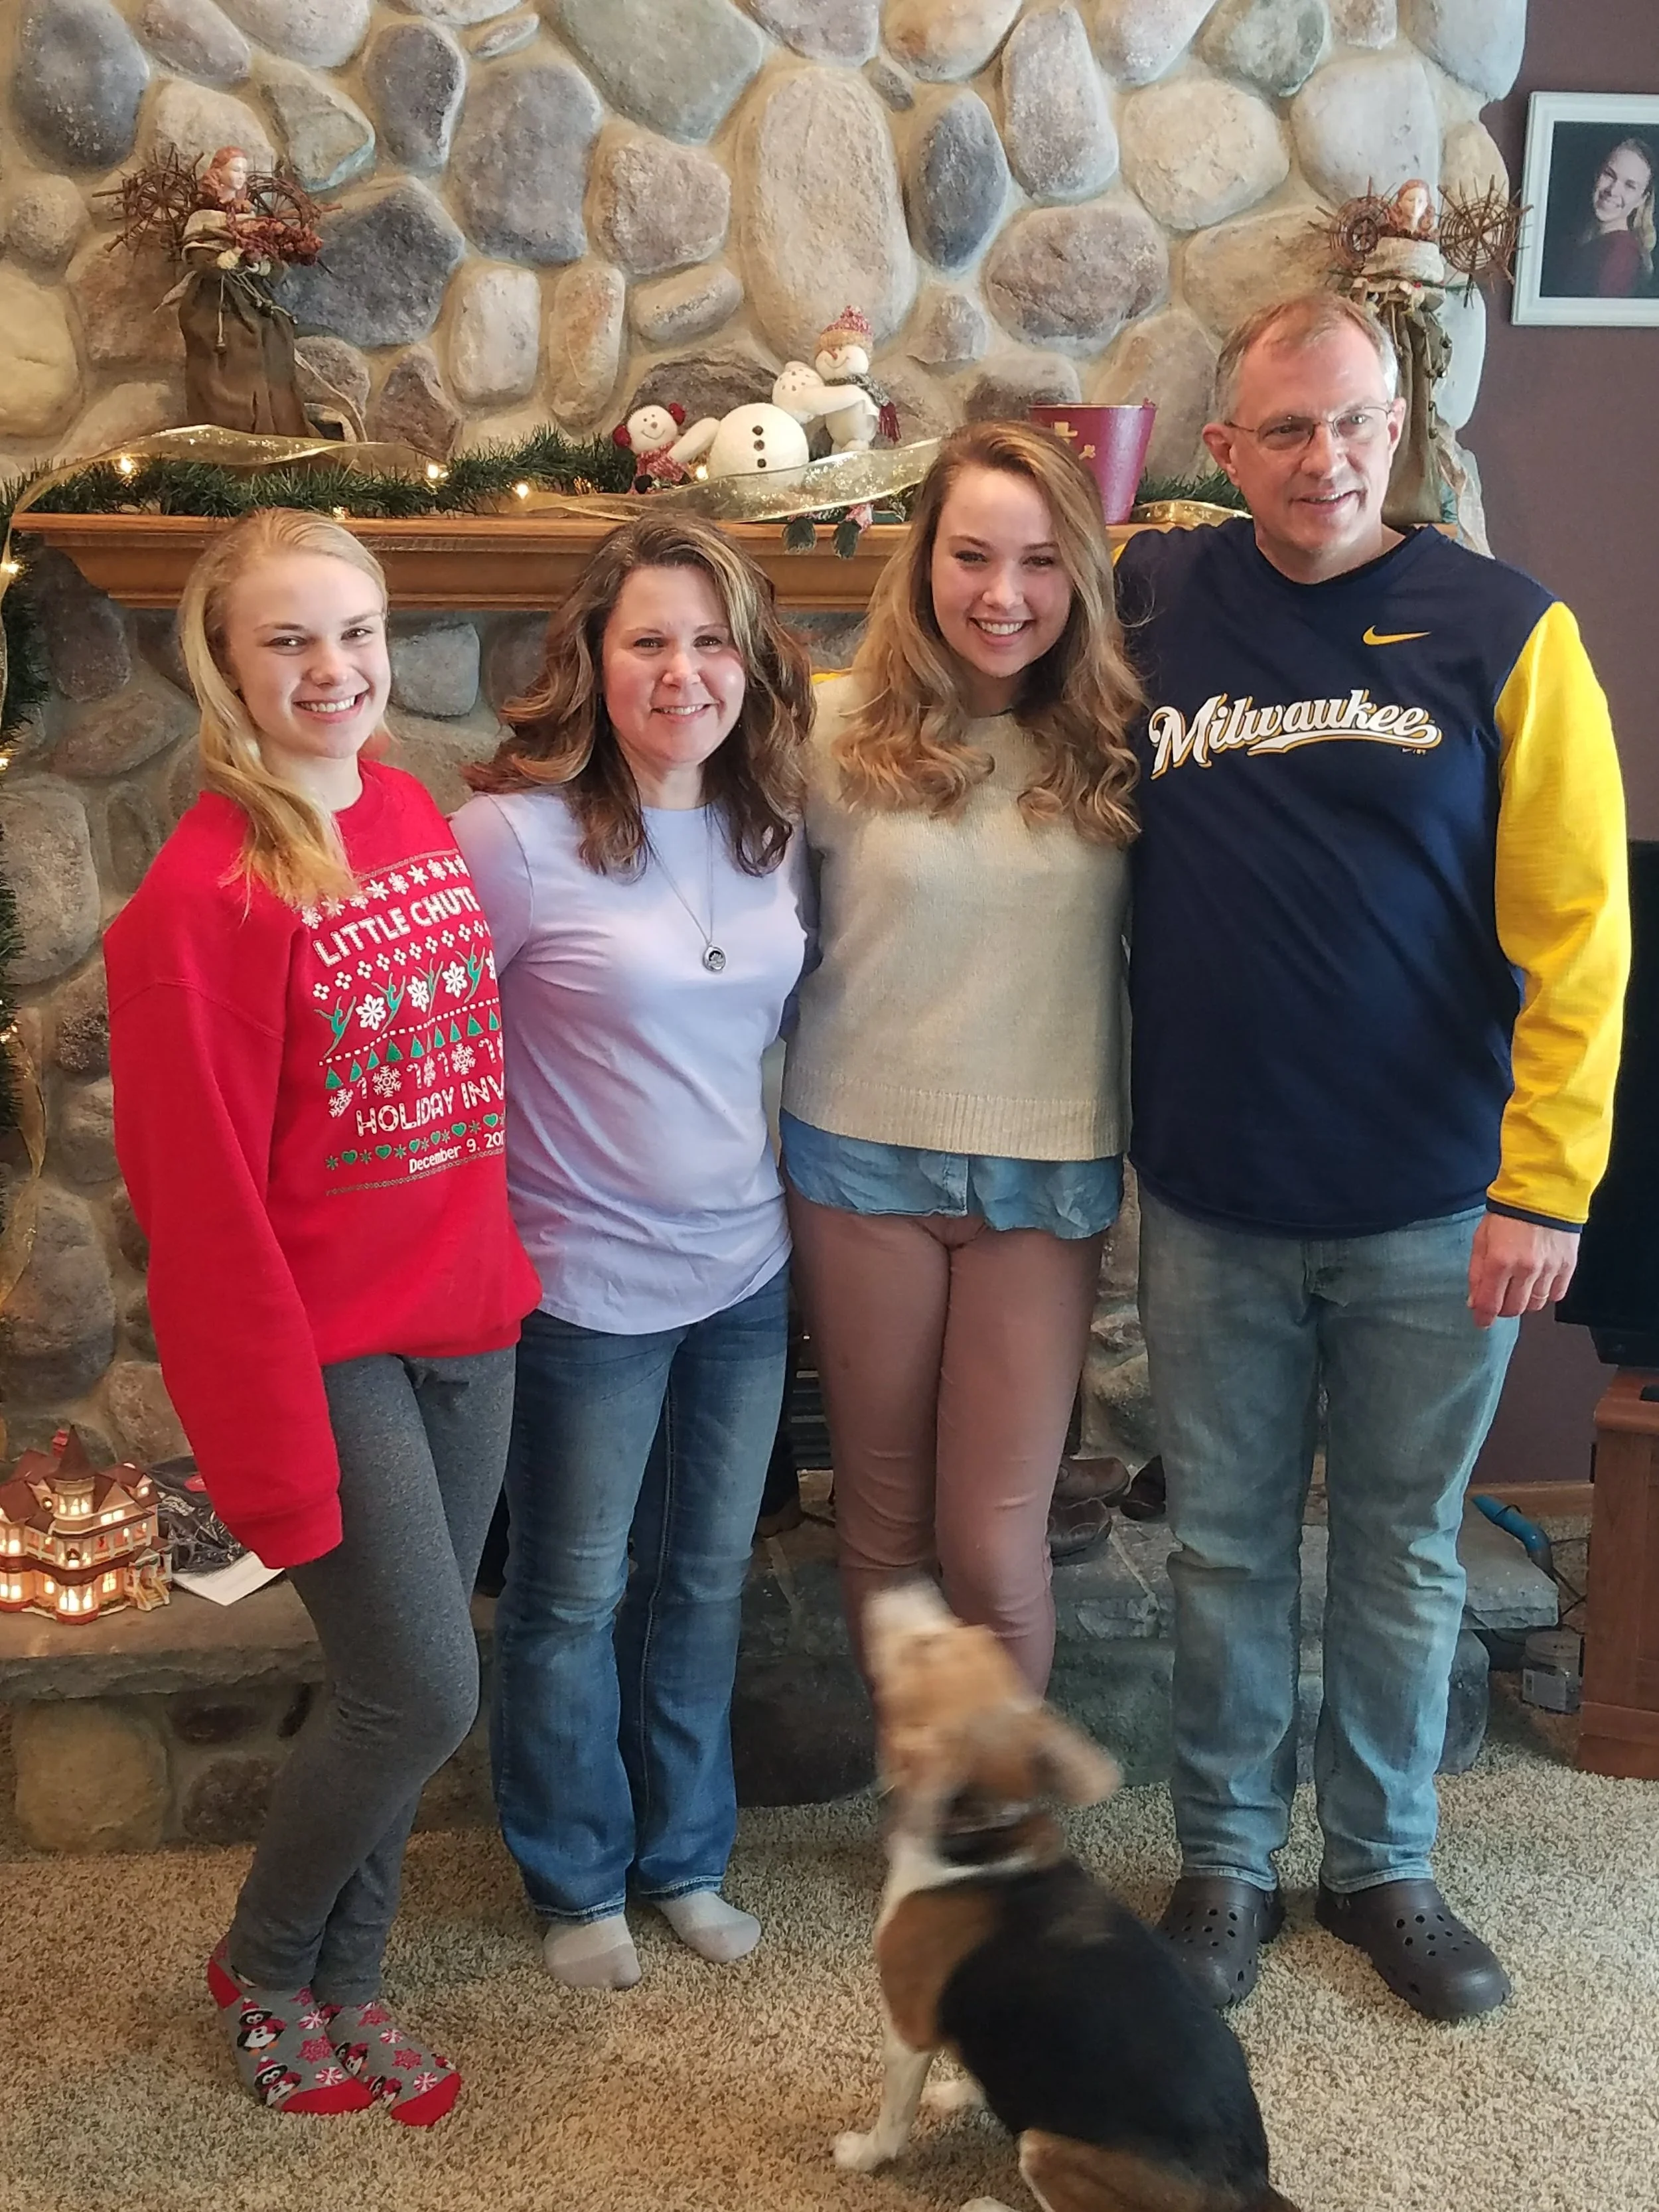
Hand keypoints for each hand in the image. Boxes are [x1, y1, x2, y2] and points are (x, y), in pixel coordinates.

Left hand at [1467, 1213, 1579, 1327]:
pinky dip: (1546, 1293)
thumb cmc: (1508, 1213)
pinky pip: (1556, 1294)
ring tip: (1520, 1284)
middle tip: (1500, 1298)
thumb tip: (1474, 1302)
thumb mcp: (1482, 1238)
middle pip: (1514, 1309)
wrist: (1545, 1191)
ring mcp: (1550, 1269)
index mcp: (1499, 1261)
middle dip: (1503, 1308)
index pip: (1490, 1303)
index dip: (1483, 1317)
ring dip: (1525, 1300)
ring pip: (1536, 1305)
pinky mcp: (1568, 1266)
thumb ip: (1477, 1272)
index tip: (1481, 1321)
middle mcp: (1526, 1269)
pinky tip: (1539, 1280)